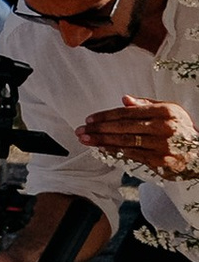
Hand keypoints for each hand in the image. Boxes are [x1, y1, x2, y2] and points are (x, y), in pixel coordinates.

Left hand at [79, 95, 198, 178]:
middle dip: (99, 129)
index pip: (129, 112)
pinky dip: (114, 151)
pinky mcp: (159, 161)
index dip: (107, 115)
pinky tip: (102, 149)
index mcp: (165, 111)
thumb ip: (146, 105)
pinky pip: (132, 155)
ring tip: (86, 140)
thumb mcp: (169, 111)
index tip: (90, 119)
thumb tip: (124, 100)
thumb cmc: (180, 130)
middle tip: (81, 130)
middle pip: (124, 127)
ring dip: (102, 141)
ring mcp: (161, 145)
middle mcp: (163, 127)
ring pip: (125, 142)